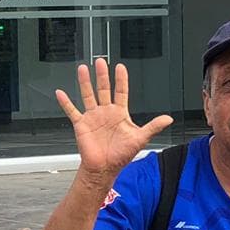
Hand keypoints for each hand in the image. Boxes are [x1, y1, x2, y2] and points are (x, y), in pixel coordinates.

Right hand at [56, 58, 172, 176]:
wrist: (104, 168)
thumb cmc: (121, 155)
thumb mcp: (140, 139)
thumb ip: (153, 127)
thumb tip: (168, 119)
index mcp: (119, 113)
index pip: (120, 92)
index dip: (121, 80)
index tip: (120, 67)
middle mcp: (105, 112)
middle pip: (103, 89)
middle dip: (102, 75)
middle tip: (100, 61)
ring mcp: (92, 117)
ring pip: (87, 95)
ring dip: (85, 82)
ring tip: (83, 69)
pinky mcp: (81, 124)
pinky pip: (72, 111)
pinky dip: (65, 102)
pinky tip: (60, 93)